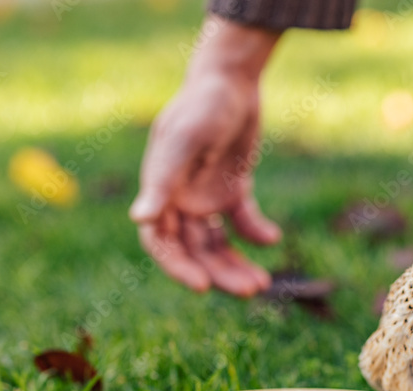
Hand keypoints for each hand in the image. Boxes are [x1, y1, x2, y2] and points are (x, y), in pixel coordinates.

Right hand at [130, 16, 281, 296]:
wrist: (231, 79)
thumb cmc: (202, 104)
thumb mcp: (184, 141)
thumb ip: (162, 180)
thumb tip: (140, 219)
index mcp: (161, 192)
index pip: (162, 243)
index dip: (178, 267)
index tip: (203, 287)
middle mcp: (181, 200)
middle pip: (196, 251)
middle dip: (220, 273)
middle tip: (251, 289)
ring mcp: (206, 197)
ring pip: (219, 244)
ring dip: (237, 264)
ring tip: (262, 283)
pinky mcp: (232, 189)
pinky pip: (243, 222)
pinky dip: (256, 233)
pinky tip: (272, 238)